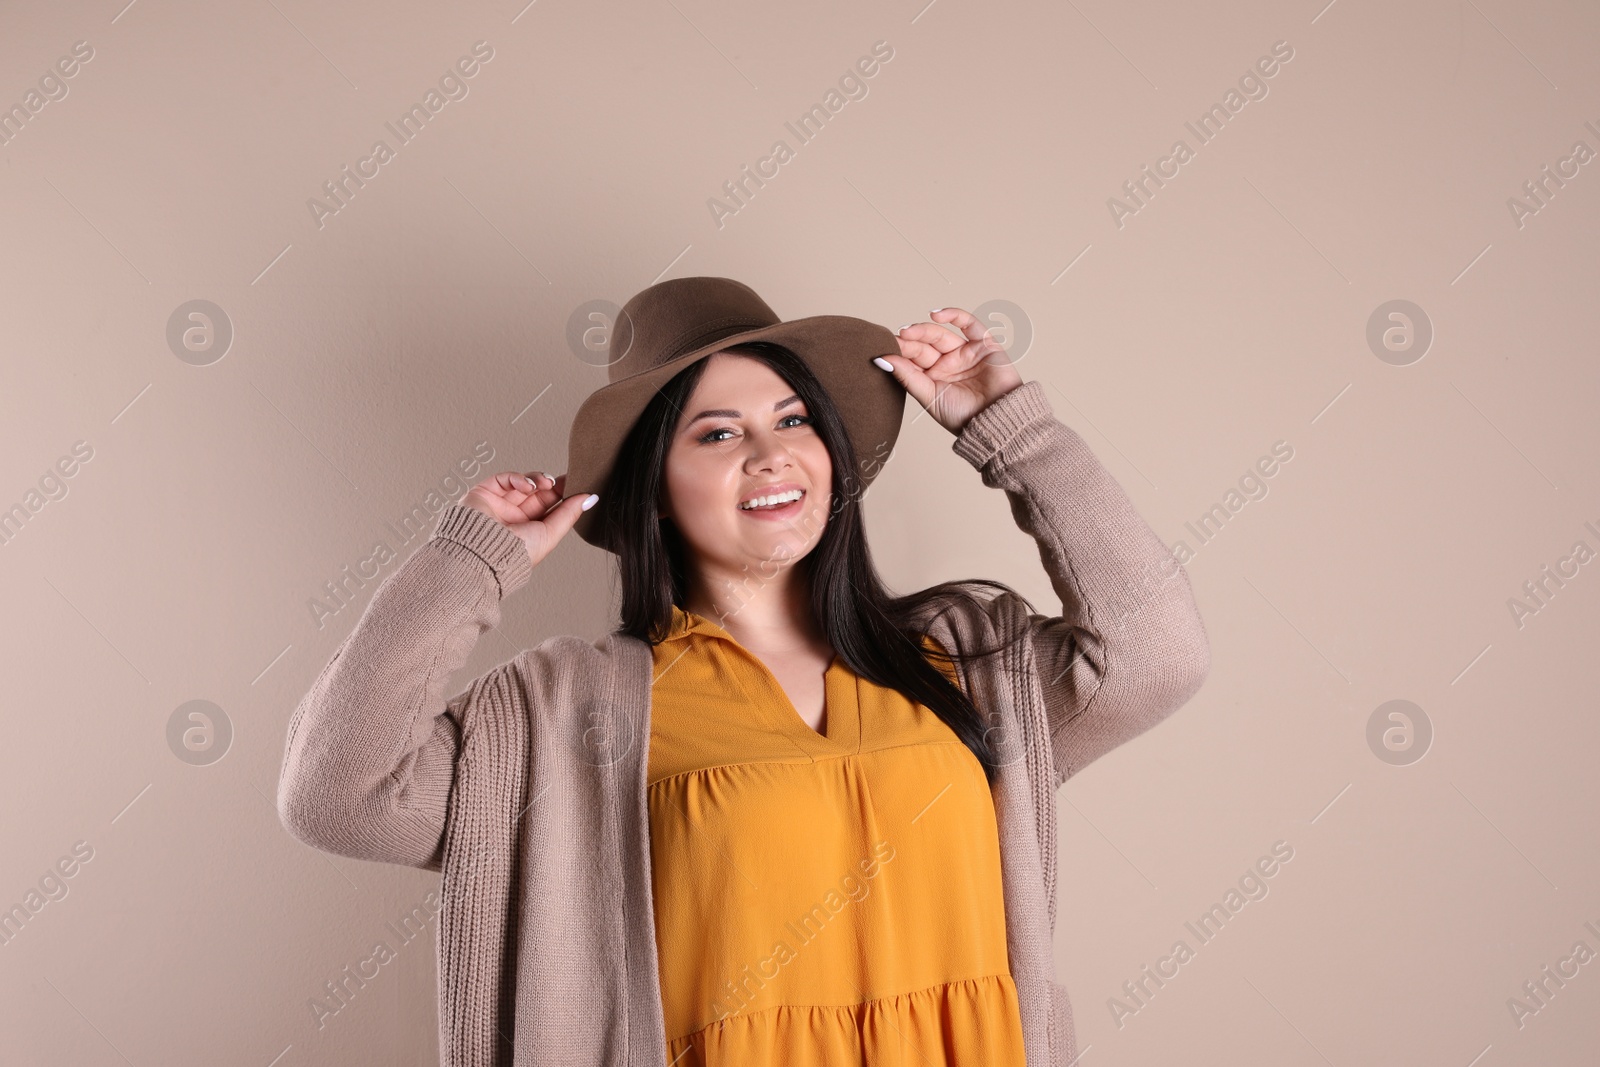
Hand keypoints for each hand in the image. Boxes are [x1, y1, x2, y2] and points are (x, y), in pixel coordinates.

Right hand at [458, 471, 596, 567]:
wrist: (481, 553)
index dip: (564, 495)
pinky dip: (519, 479)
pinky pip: (505, 479)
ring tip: (547, 484)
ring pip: (524, 483)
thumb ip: (569, 515)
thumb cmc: (514, 553)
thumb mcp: (550, 534)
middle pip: (539, 493)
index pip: (549, 508)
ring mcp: (499, 504)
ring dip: (538, 480)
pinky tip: (528, 486)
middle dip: (554, 485)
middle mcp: (513, 517)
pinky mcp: (485, 492)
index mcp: (528, 530)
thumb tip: (591, 498)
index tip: (580, 485)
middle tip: (568, 478)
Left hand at [876, 307, 1024, 435]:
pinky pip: (968, 323)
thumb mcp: (929, 397)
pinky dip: (953, 315)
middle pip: (924, 345)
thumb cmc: (963, 417)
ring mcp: (965, 352)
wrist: (995, 422)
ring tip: (907, 332)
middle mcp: (948, 363)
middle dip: (910, 341)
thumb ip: (907, 377)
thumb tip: (882, 360)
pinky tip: (935, 314)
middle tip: (896, 340)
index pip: (913, 359)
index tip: (883, 348)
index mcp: (933, 377)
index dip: (900, 352)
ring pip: (941, 334)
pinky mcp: (984, 344)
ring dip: (923, 330)